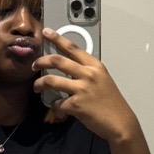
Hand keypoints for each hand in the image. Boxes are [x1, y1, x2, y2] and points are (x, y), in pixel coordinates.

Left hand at [34, 28, 139, 144]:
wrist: (120, 122)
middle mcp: (88, 74)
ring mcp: (82, 89)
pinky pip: (57, 102)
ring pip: (51, 80)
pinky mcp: (76, 105)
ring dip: (40, 83)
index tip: (46, 32)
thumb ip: (86, 72)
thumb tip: (67, 70)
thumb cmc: (111, 101)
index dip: (57, 39)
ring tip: (36, 86)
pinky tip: (57, 108)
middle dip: (41, 61)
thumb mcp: (102, 80)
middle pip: (57, 61)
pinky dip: (54, 106)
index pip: (73, 48)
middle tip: (34, 64)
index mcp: (95, 66)